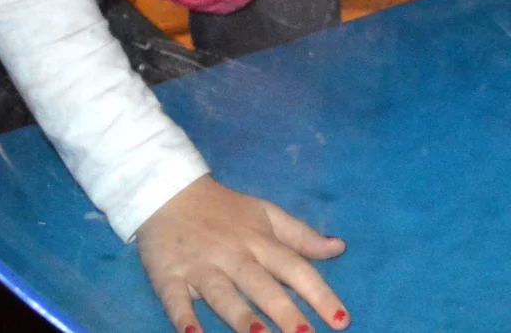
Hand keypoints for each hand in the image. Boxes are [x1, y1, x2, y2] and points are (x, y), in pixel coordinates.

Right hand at [135, 176, 350, 332]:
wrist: (168, 189)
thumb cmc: (224, 209)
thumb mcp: (267, 213)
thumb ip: (301, 235)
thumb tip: (339, 247)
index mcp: (260, 241)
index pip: (296, 268)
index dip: (320, 294)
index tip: (342, 321)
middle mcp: (234, 255)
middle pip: (262, 285)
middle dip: (284, 312)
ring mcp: (200, 266)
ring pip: (223, 294)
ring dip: (241, 316)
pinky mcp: (169, 274)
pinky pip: (175, 299)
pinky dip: (183, 317)